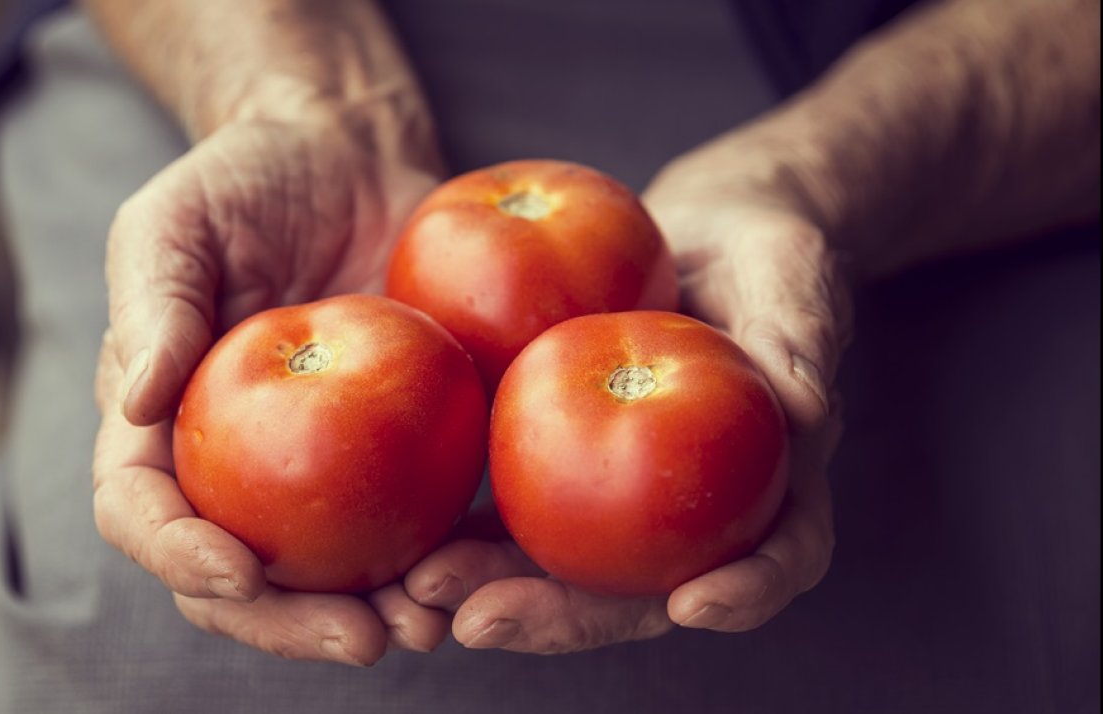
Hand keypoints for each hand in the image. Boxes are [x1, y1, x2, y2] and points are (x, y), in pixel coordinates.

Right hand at [91, 117, 449, 664]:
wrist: (346, 153)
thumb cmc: (243, 179)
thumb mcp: (174, 221)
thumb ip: (152, 305)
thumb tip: (140, 399)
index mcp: (161, 422)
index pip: (142, 509)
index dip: (178, 555)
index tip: (237, 571)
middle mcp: (234, 464)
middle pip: (240, 576)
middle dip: (291, 623)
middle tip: (360, 637)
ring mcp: (318, 465)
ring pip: (332, 570)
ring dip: (375, 613)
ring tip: (429, 626)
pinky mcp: (396, 447)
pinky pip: (415, 515)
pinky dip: (444, 556)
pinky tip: (481, 571)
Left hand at [403, 137, 850, 652]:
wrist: (694, 233)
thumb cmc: (763, 250)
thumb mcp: (789, 270)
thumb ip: (799, 329)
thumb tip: (807, 404)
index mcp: (775, 481)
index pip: (782, 552)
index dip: (747, 590)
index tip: (692, 604)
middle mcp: (696, 511)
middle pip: (643, 589)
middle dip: (565, 615)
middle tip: (483, 619)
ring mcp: (624, 500)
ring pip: (564, 567)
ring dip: (492, 587)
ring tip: (420, 587)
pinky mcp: (562, 464)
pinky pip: (515, 505)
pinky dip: (463, 527)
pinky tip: (408, 531)